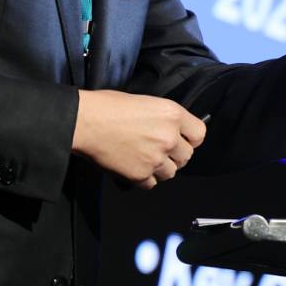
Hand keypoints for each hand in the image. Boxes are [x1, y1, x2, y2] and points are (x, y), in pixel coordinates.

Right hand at [72, 89, 205, 188]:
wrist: (85, 122)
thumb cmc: (108, 106)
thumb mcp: (145, 102)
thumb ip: (163, 119)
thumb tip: (171, 131)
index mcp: (172, 114)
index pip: (199, 134)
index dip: (190, 139)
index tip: (182, 140)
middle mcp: (169, 137)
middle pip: (186, 156)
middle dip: (174, 155)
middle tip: (158, 150)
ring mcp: (156, 158)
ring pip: (171, 173)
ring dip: (160, 168)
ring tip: (144, 159)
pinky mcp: (141, 174)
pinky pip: (152, 183)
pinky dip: (144, 178)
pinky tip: (133, 166)